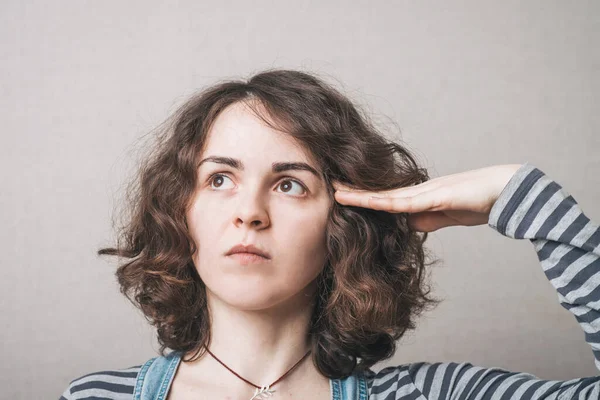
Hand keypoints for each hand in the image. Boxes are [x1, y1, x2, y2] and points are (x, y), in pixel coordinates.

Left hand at [333, 164, 522, 232]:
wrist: (503, 192)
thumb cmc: (475, 202)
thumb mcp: (441, 217)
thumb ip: (422, 220)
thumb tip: (404, 226)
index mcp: (416, 196)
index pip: (381, 197)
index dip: (359, 195)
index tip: (338, 194)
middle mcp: (416, 191)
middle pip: (378, 191)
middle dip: (352, 189)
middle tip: (326, 184)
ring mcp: (425, 192)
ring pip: (386, 194)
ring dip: (361, 194)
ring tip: (337, 190)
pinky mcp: (437, 196)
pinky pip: (408, 201)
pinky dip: (387, 202)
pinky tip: (371, 201)